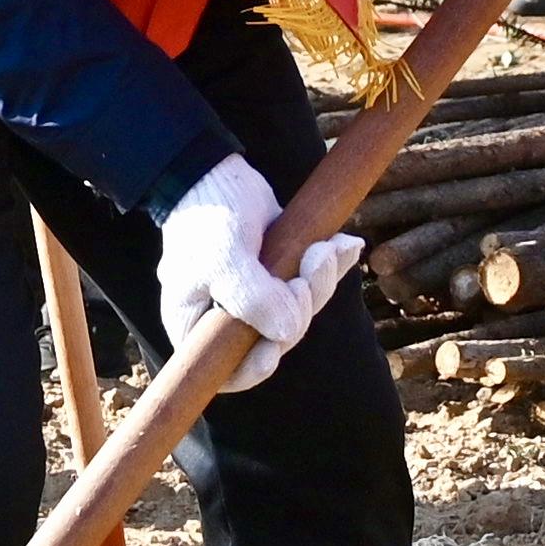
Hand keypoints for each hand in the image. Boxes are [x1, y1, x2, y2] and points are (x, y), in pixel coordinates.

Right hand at [158, 155, 365, 390]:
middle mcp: (227, 319)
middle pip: (274, 339)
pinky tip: (347, 244)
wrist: (216, 173)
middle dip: (300, 308)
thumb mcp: (223, 259)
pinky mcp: (280, 275)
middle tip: (308, 268)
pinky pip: (311, 283)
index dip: (254, 369)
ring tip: (326, 248)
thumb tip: (285, 334)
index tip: (273, 350)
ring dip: (321, 282)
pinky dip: (332, 265)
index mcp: (197, 326)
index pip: (226, 372)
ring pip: (299, 312)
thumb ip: (252, 299)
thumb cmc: (207, 218)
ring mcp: (257, 298)